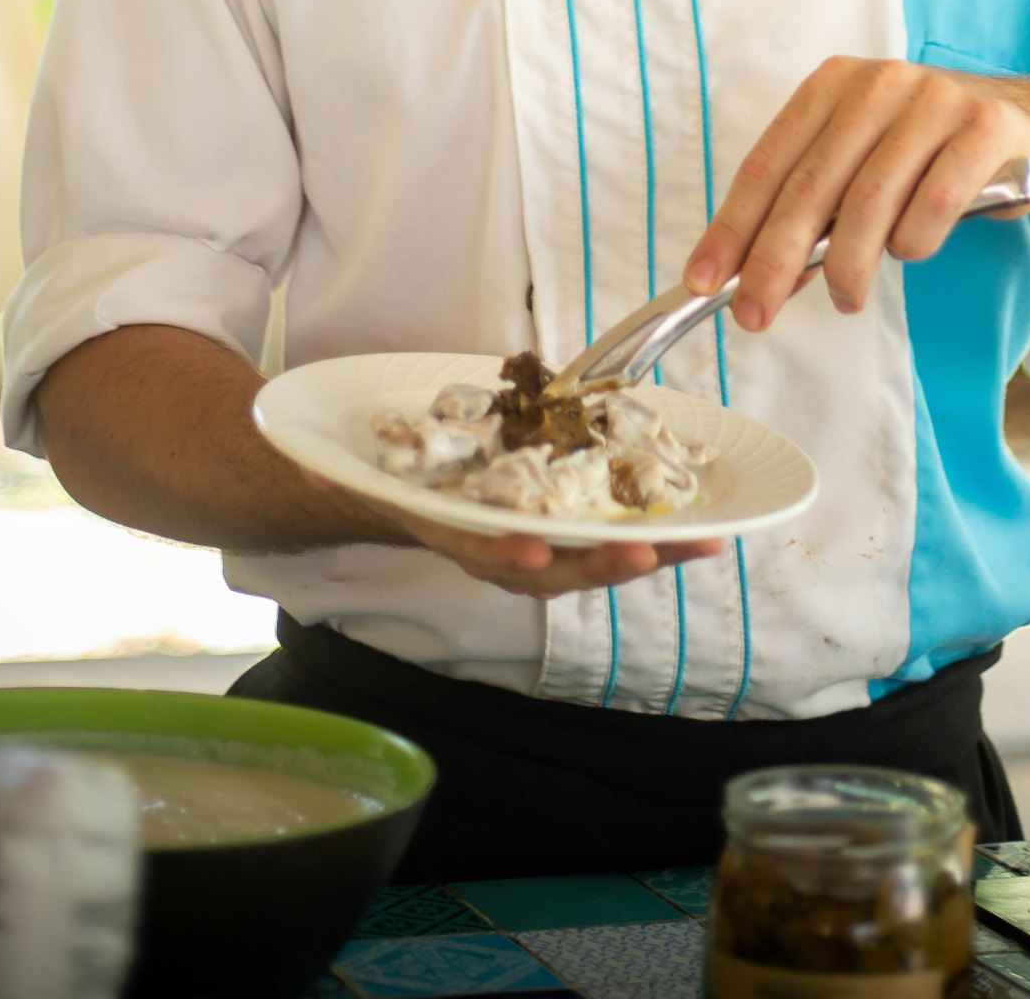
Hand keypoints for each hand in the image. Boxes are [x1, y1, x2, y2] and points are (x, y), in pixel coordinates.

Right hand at [302, 473, 723, 596]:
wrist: (372, 485)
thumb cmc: (372, 468)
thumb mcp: (353, 465)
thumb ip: (351, 468)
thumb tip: (332, 467)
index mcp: (444, 528)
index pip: (475, 548)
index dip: (505, 554)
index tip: (535, 554)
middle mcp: (489, 545)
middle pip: (551, 564)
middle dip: (602, 561)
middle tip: (651, 551)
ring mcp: (522, 541)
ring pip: (587, 559)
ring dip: (641, 554)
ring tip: (696, 543)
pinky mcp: (548, 526)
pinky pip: (599, 538)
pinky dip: (644, 536)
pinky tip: (688, 530)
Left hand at [682, 55, 1029, 332]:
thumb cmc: (927, 157)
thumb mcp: (862, 165)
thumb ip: (814, 211)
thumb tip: (755, 277)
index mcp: (833, 83)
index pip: (768, 163)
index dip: (732, 226)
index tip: (704, 281)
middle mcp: (880, 82)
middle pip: (810, 187)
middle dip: (775, 262)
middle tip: (755, 314)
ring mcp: (935, 100)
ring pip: (869, 202)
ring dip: (848, 267)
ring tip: (845, 298)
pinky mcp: (985, 128)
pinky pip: (933, 205)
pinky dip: (913, 244)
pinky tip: (910, 251)